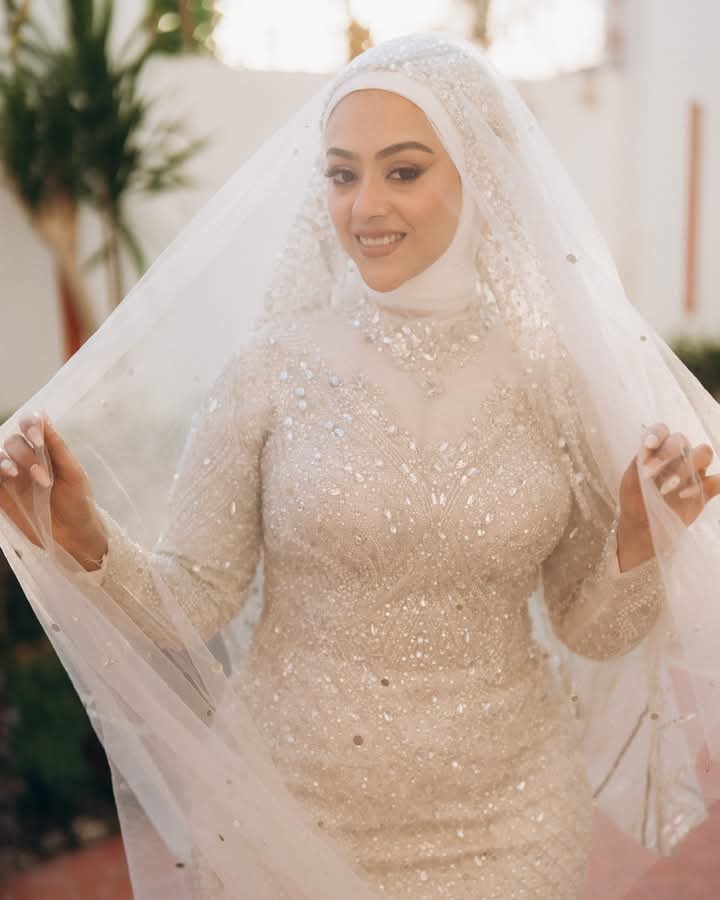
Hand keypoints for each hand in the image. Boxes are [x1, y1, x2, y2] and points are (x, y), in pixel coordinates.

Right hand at [0, 413, 106, 569]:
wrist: (73, 536)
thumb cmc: (78, 502)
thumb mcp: (74, 474)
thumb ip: (57, 447)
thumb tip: (44, 416)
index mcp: (45, 451)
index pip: (30, 427)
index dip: (29, 426)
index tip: (37, 439)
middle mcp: (26, 460)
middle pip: (13, 442)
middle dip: (25, 455)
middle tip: (42, 477)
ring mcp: (12, 477)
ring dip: (4, 461)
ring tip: (15, 475)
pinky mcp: (2, 494)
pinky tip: (4, 476)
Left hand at [617, 422, 719, 560]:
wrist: (642, 528)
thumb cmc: (635, 500)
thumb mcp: (630, 482)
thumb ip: (639, 463)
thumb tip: (648, 448)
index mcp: (658, 449)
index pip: (661, 430)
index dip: (657, 433)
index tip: (649, 445)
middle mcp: (678, 455)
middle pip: (682, 440)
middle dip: (666, 454)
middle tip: (650, 475)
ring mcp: (694, 471)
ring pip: (703, 453)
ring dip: (686, 466)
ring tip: (668, 488)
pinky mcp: (706, 490)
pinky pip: (718, 480)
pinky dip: (709, 483)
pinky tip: (686, 495)